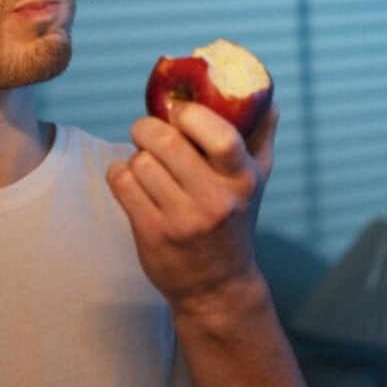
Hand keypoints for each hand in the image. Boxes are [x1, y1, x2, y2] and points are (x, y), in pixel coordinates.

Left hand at [105, 102, 277, 318]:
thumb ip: (260, 139)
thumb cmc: (233, 222)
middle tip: (147, 131)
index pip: (220, 135)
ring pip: (140, 162)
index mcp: (242, 179)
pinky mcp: (153, 234)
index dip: (191, 114)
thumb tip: (267, 98)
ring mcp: (182, 219)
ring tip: (145, 165)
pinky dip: (119, 173)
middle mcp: (215, 200)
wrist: (216, 287)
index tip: (179, 113)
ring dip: (135, 156)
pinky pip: (122, 183)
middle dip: (146, 127)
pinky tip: (130, 180)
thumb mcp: (255, 183)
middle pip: (165, 142)